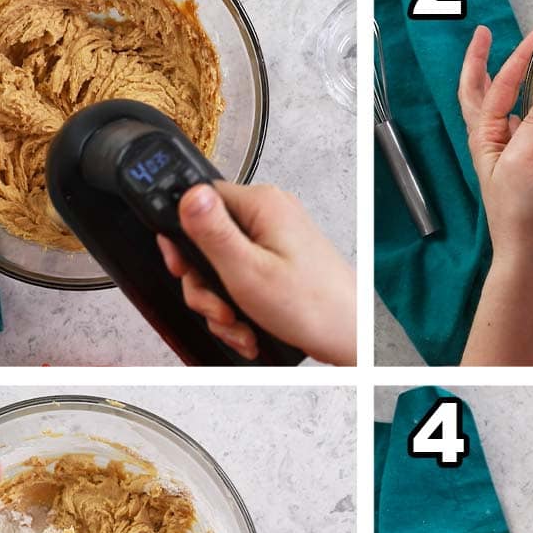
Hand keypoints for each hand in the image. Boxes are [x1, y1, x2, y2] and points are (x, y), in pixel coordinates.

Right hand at [157, 182, 355, 364]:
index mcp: (262, 205)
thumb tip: (187, 194)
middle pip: (207, 242)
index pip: (198, 201)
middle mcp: (271, 216)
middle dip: (206, 285)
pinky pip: (243, 279)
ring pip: (222, 267)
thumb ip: (211, 232)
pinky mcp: (281, 263)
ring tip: (239, 324)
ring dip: (222, 303)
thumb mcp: (247, 270)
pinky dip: (240, 307)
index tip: (184, 269)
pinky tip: (249, 327)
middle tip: (220, 308)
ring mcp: (277, 240)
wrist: (350, 338)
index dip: (182, 239)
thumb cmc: (312, 307)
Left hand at [458, 25, 532, 272]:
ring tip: (521, 60)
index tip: (530, 34)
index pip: (492, 89)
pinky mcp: (531, 166)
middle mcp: (494, 142)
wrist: (527, 253)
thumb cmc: (517, 213)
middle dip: (486, 62)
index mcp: (485, 139)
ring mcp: (511, 153)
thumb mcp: (523, 163)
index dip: (507, 59)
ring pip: (506, 109)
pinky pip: (529, 129)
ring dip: (509, 83)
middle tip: (493, 35)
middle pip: (484, 93)